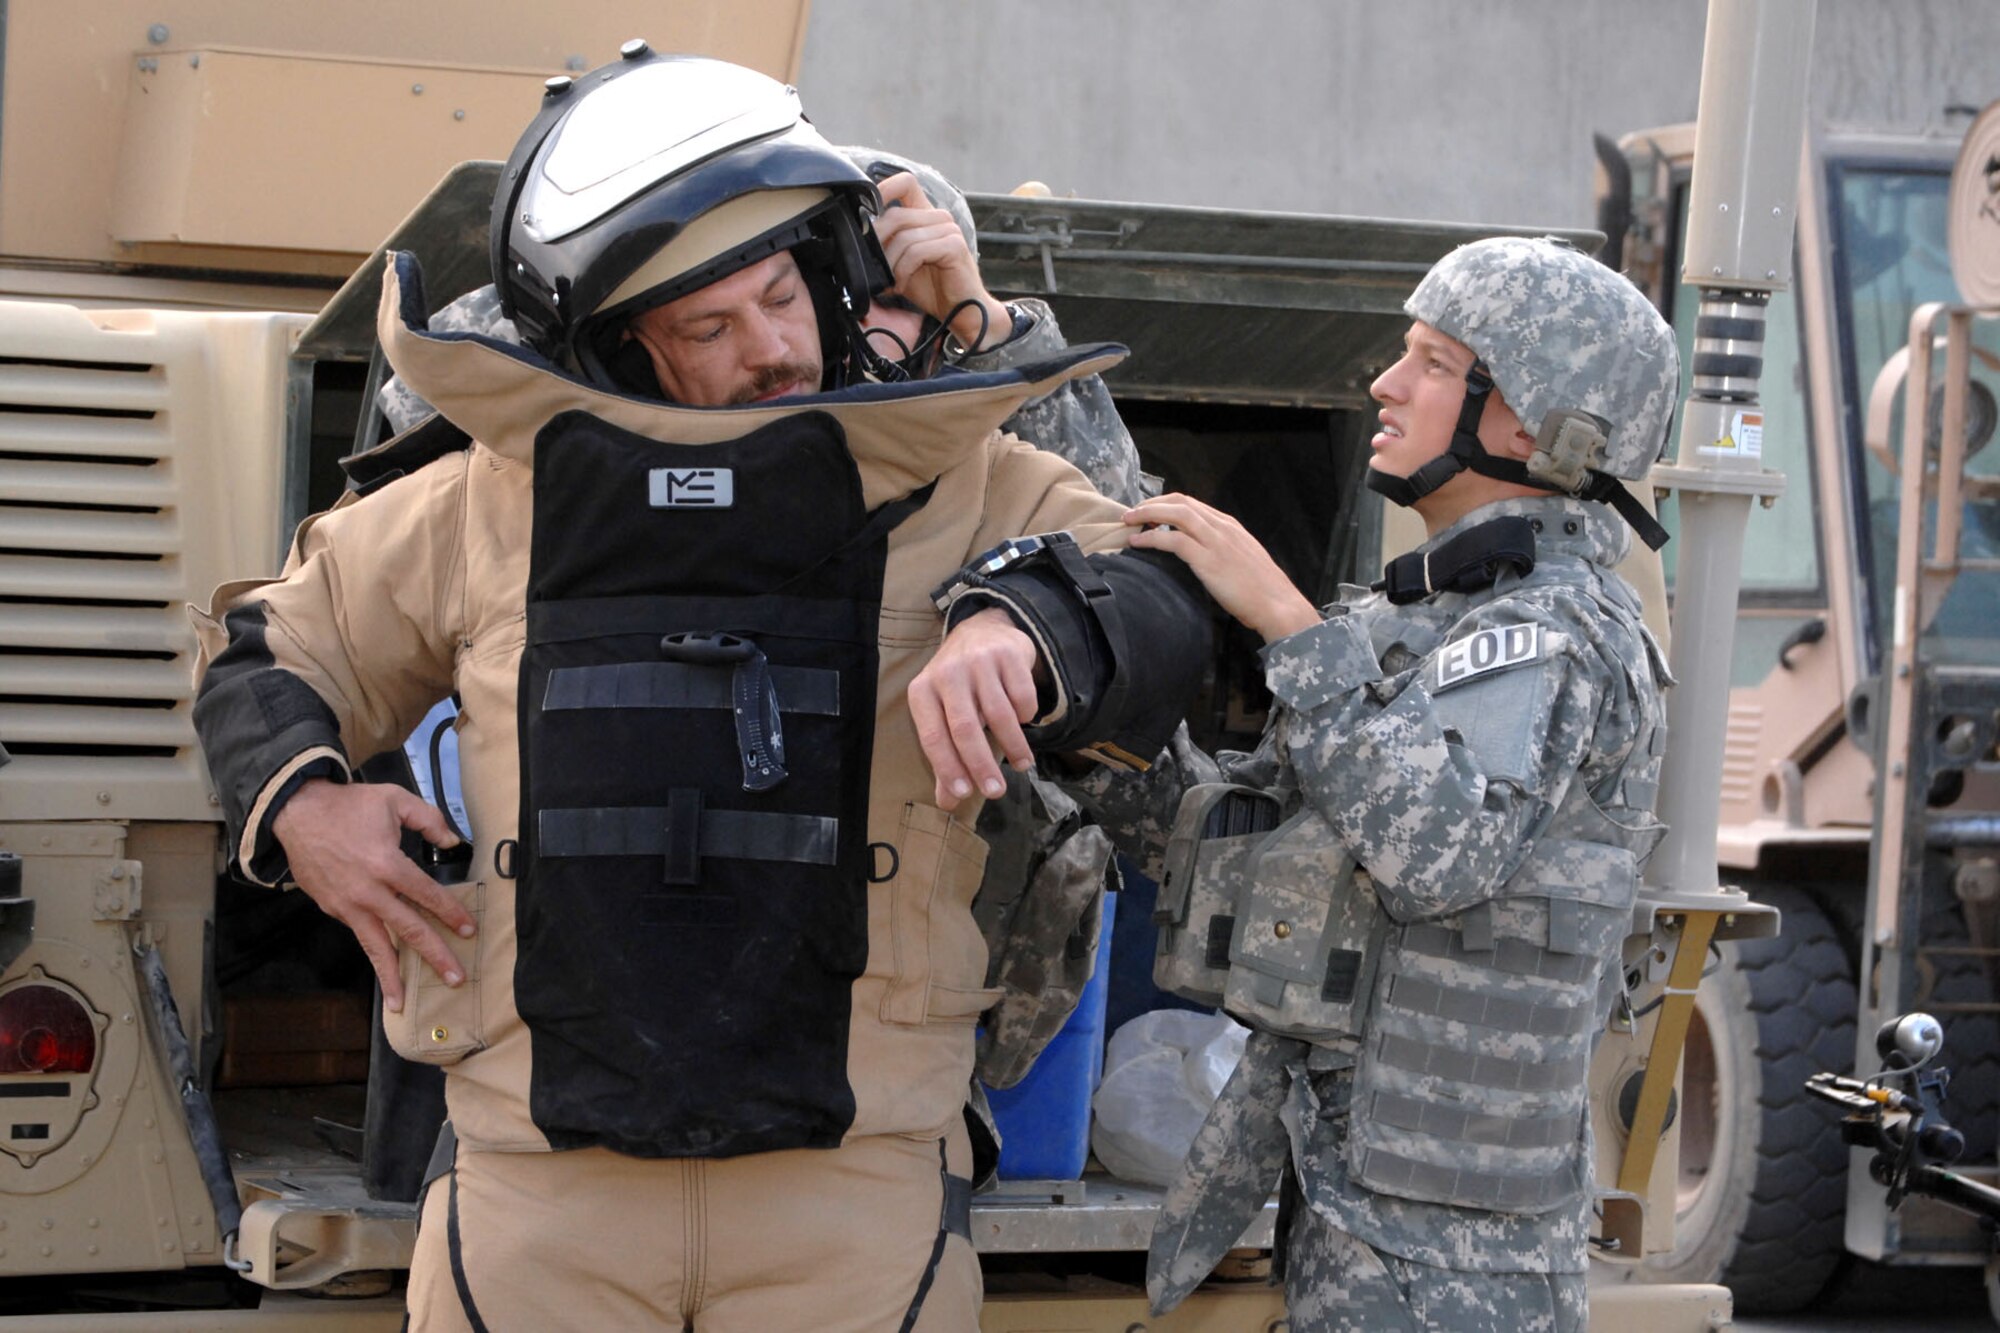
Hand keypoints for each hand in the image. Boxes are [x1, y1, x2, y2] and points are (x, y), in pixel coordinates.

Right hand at [272, 778, 473, 1013]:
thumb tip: (453, 840)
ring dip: (391, 976)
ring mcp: (347, 905)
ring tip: (402, 1003)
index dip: (451, 913)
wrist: (296, 813)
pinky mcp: (332, 909)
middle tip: (455, 978)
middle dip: (434, 955)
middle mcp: (368, 892)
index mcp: (387, 864)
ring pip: (375, 946)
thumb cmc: (348, 805)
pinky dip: (372, 954)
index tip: (468, 931)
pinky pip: (359, 934)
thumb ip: (429, 819)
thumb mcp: (394, 799)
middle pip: (408, 929)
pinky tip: (384, 970)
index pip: (427, 896)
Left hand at [872, 171, 1011, 351]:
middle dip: (878, 244)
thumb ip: (885, 248)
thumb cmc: (932, 288)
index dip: (884, 189)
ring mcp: (949, 229)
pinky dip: (903, 271)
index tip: (867, 212)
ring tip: (891, 282)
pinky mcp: (954, 245)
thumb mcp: (900, 264)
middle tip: (874, 267)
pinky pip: (916, 252)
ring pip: (904, 237)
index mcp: (926, 215)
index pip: (906, 183)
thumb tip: (858, 242)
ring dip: (891, 265)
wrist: (961, 312)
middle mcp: (939, 218)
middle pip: (896, 215)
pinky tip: (901, 284)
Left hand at [908, 606, 1041, 809]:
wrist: (982, 631)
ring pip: (999, 714)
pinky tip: (1024, 721)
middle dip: (981, 765)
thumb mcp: (943, 714)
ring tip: (1022, 765)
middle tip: (996, 792)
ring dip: (1013, 746)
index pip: (933, 736)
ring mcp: (978, 660)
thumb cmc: (959, 685)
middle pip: (965, 728)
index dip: (948, 768)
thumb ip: (945, 758)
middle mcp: (947, 673)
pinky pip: (1022, 696)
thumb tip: (948, 803)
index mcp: (922, 691)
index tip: (965, 794)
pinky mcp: (1008, 654)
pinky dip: (1026, 715)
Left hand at [1124, 494, 1320, 642]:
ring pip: (1176, 514)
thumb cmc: (1261, 589)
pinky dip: (1151, 539)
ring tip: (1128, 522)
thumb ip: (1222, 549)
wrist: (1278, 604)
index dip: (1166, 504)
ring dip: (1147, 514)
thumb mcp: (1242, 558)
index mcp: (1230, 525)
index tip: (1148, 512)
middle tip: (1132, 514)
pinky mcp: (1208, 560)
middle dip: (1152, 504)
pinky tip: (1137, 543)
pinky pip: (1173, 541)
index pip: (1192, 504)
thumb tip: (1199, 552)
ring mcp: (1216, 541)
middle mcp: (1222, 527)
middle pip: (1181, 502)